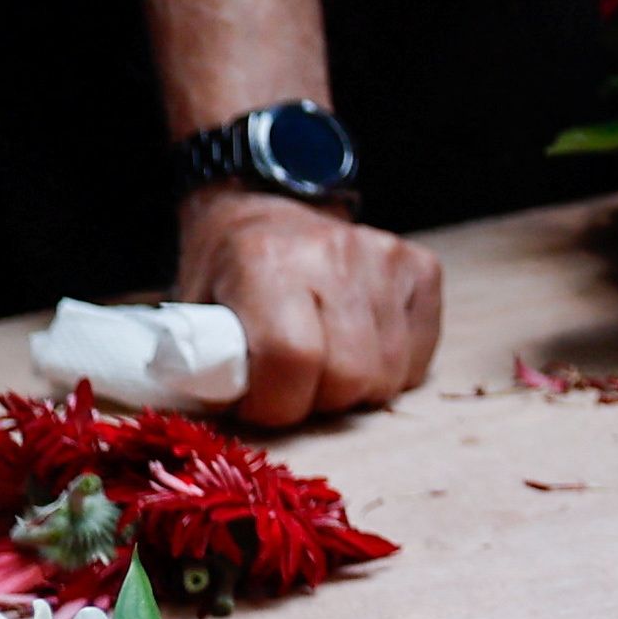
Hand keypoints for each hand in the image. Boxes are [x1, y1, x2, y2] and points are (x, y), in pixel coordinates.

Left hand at [175, 187, 442, 426]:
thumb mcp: (196, 308)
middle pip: (350, 374)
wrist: (268, 207)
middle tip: (294, 387)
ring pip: (390, 372)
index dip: (274, 403)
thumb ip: (211, 359)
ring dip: (356, 389)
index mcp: (266, 260)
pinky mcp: (421, 267)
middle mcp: (334, 253)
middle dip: (318, 400)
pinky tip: (362, 350)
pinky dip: (393, 369)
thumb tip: (230, 411)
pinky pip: (420, 353)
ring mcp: (385, 257)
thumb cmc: (228, 269)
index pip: (291, 359)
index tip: (258, 405)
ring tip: (326, 369)